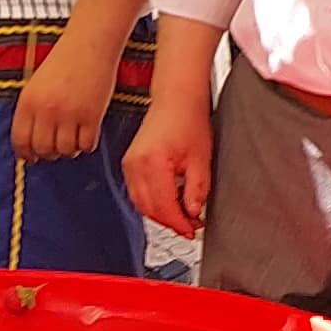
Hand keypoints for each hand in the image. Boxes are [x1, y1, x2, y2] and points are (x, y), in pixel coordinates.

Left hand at [13, 32, 118, 161]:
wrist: (90, 44)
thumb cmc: (64, 62)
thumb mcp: (36, 84)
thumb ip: (31, 111)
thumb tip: (29, 145)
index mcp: (28, 101)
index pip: (20, 140)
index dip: (25, 153)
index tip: (30, 158)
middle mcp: (46, 110)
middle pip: (43, 149)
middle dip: (48, 153)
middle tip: (55, 147)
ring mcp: (69, 115)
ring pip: (65, 150)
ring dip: (69, 150)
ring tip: (73, 139)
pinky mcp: (92, 116)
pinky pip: (86, 145)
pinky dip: (86, 145)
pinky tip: (87, 134)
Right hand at [122, 89, 213, 237]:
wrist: (177, 100)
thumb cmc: (188, 120)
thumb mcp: (201, 159)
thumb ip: (197, 190)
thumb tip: (193, 213)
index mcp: (153, 163)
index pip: (163, 207)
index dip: (179, 223)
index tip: (192, 230)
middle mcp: (135, 165)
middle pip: (149, 209)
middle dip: (170, 221)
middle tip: (190, 226)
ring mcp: (129, 164)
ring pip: (141, 204)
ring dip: (160, 214)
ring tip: (181, 215)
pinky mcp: (129, 164)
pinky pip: (137, 193)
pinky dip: (152, 202)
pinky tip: (168, 202)